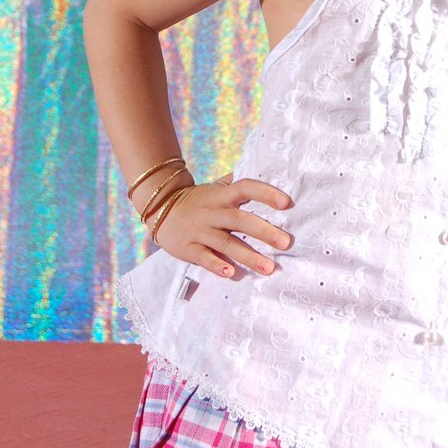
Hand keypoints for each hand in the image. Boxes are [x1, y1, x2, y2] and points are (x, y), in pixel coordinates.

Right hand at [152, 172, 292, 278]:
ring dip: (248, 256)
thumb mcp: (217, 187)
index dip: (265, 193)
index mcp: (222, 195)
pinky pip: (203, 257)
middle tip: (285, 242)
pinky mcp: (188, 248)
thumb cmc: (200, 200)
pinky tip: (231, 274)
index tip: (286, 203)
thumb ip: (239, 183)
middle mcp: (212, 212)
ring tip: (268, 268)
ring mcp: (200, 230)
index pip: (245, 188)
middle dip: (264, 231)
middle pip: (240, 220)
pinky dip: (216, 265)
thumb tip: (270, 174)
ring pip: (226, 243)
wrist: (160, 209)